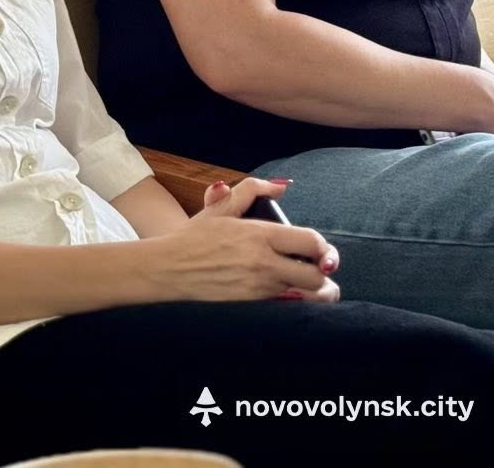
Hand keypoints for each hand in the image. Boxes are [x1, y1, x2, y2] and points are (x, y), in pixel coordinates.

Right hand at [146, 177, 339, 302]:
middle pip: (317, 275)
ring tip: (313, 286)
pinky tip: (291, 295)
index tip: (318, 249)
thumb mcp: (220, 208)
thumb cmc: (194, 237)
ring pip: (308, 296)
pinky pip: (291, 307)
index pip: (312, 242)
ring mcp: (260, 288)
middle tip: (319, 268)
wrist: (169, 268)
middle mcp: (264, 263)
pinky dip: (298, 302)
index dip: (323, 247)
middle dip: (324, 272)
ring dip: (316, 292)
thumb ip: (251, 190)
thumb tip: (281, 186)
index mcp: (259, 235)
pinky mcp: (254, 306)